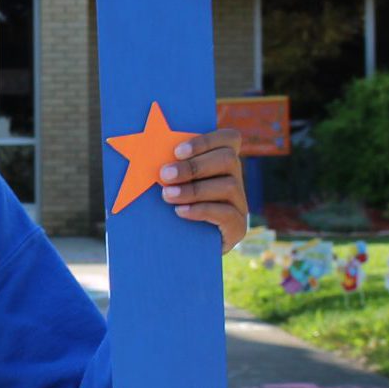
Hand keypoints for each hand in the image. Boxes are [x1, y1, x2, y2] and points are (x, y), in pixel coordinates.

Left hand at [161, 128, 248, 251]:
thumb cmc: (169, 208)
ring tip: (168, 195)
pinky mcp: (238, 227)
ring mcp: (240, 204)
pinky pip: (226, 213)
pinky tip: (180, 211)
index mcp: (222, 162)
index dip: (206, 141)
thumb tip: (149, 148)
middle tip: (164, 175)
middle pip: (228, 159)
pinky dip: (201, 210)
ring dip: (194, 189)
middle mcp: (236, 179)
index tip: (177, 151)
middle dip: (194, 166)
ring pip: (228, 186)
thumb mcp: (170, 183)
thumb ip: (170, 166)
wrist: (179, 248)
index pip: (229, 139)